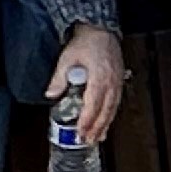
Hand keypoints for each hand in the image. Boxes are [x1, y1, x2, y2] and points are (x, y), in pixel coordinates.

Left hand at [46, 26, 125, 145]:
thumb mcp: (67, 58)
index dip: (87, 120)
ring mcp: (117, 83)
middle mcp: (111, 83)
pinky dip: (111, 115)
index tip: (80, 132)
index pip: (93, 105)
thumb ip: (59, 78)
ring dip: (105, 125)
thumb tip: (51, 94)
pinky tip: (106, 123)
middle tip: (87, 140)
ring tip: (98, 138)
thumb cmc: (86, 42)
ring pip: (113, 109)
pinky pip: (116, 103)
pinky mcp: (119, 82)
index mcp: (99, 78)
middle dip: (96, 128)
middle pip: (106, 111)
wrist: (100, 30)